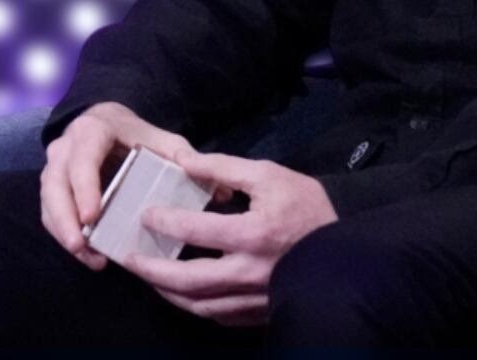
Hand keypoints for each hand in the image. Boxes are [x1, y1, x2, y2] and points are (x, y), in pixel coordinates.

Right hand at [39, 102, 195, 270]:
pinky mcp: (54, 187)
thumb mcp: (162, 140)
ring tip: (88, 258)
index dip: (84, 187)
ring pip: (48, 201)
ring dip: (63, 231)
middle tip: (82, 246)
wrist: (107, 123)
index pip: (83, 158)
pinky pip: (50, 213)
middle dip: (65, 217)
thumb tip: (221, 193)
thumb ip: (186, 160)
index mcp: (92, 131)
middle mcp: (65, 148)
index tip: (93, 215)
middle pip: (54, 183)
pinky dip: (63, 235)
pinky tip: (88, 256)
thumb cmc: (137, 135)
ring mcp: (55, 167)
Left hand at [121, 152, 337, 326]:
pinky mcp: (259, 312)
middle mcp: (251, 272)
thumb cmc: (308, 208)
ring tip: (148, 276)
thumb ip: (224, 168)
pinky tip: (181, 293)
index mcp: (254, 233)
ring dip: (168, 292)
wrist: (348, 254)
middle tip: (129, 258)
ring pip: (200, 304)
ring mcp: (255, 298)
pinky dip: (194, 306)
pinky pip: (218, 316)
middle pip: (189, 280)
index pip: (197, 231)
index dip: (165, 222)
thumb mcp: (270, 176)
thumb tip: (184, 160)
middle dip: (153, 270)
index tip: (145, 214)